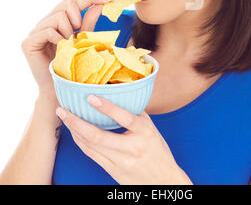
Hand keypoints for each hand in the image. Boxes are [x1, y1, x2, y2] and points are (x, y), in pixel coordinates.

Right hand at [21, 0, 110, 100]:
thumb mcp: (83, 40)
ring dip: (69, 31)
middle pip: (66, 3)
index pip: (73, 2)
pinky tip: (60, 49)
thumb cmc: (72, 65)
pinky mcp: (28, 42)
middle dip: (78, 17)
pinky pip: (48, 31)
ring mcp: (34, 32)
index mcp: (57, 20)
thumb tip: (100, 4)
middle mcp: (44, 23)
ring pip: (58, 16)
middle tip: (78, 33)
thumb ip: (88, 22)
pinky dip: (58, 39)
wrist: (59, 88)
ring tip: (68, 45)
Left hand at [56, 95, 192, 184]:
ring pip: (91, 146)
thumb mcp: (151, 128)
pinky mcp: (113, 171)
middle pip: (98, 136)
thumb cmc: (157, 151)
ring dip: (74, 131)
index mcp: (144, 132)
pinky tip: (75, 133)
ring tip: (65, 118)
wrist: (163, 181)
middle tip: (63, 110)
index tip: (90, 97)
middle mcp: (132, 148)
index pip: (124, 118)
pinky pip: (92, 155)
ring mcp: (121, 162)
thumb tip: (117, 94)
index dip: (106, 107)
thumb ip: (135, 113)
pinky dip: (81, 142)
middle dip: (76, 122)